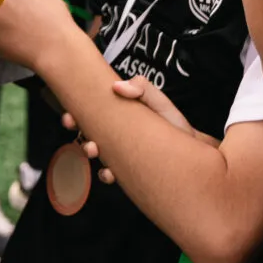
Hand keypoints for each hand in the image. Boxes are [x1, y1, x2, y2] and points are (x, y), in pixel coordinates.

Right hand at [70, 76, 206, 185]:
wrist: (193, 151)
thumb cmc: (174, 125)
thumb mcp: (160, 102)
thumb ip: (142, 88)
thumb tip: (117, 87)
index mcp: (119, 116)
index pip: (91, 113)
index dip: (75, 114)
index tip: (69, 115)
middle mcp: (115, 135)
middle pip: (85, 132)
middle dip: (75, 130)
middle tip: (74, 126)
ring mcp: (119, 154)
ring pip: (93, 153)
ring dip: (87, 150)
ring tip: (93, 148)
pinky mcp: (127, 173)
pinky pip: (109, 175)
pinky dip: (105, 174)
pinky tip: (110, 172)